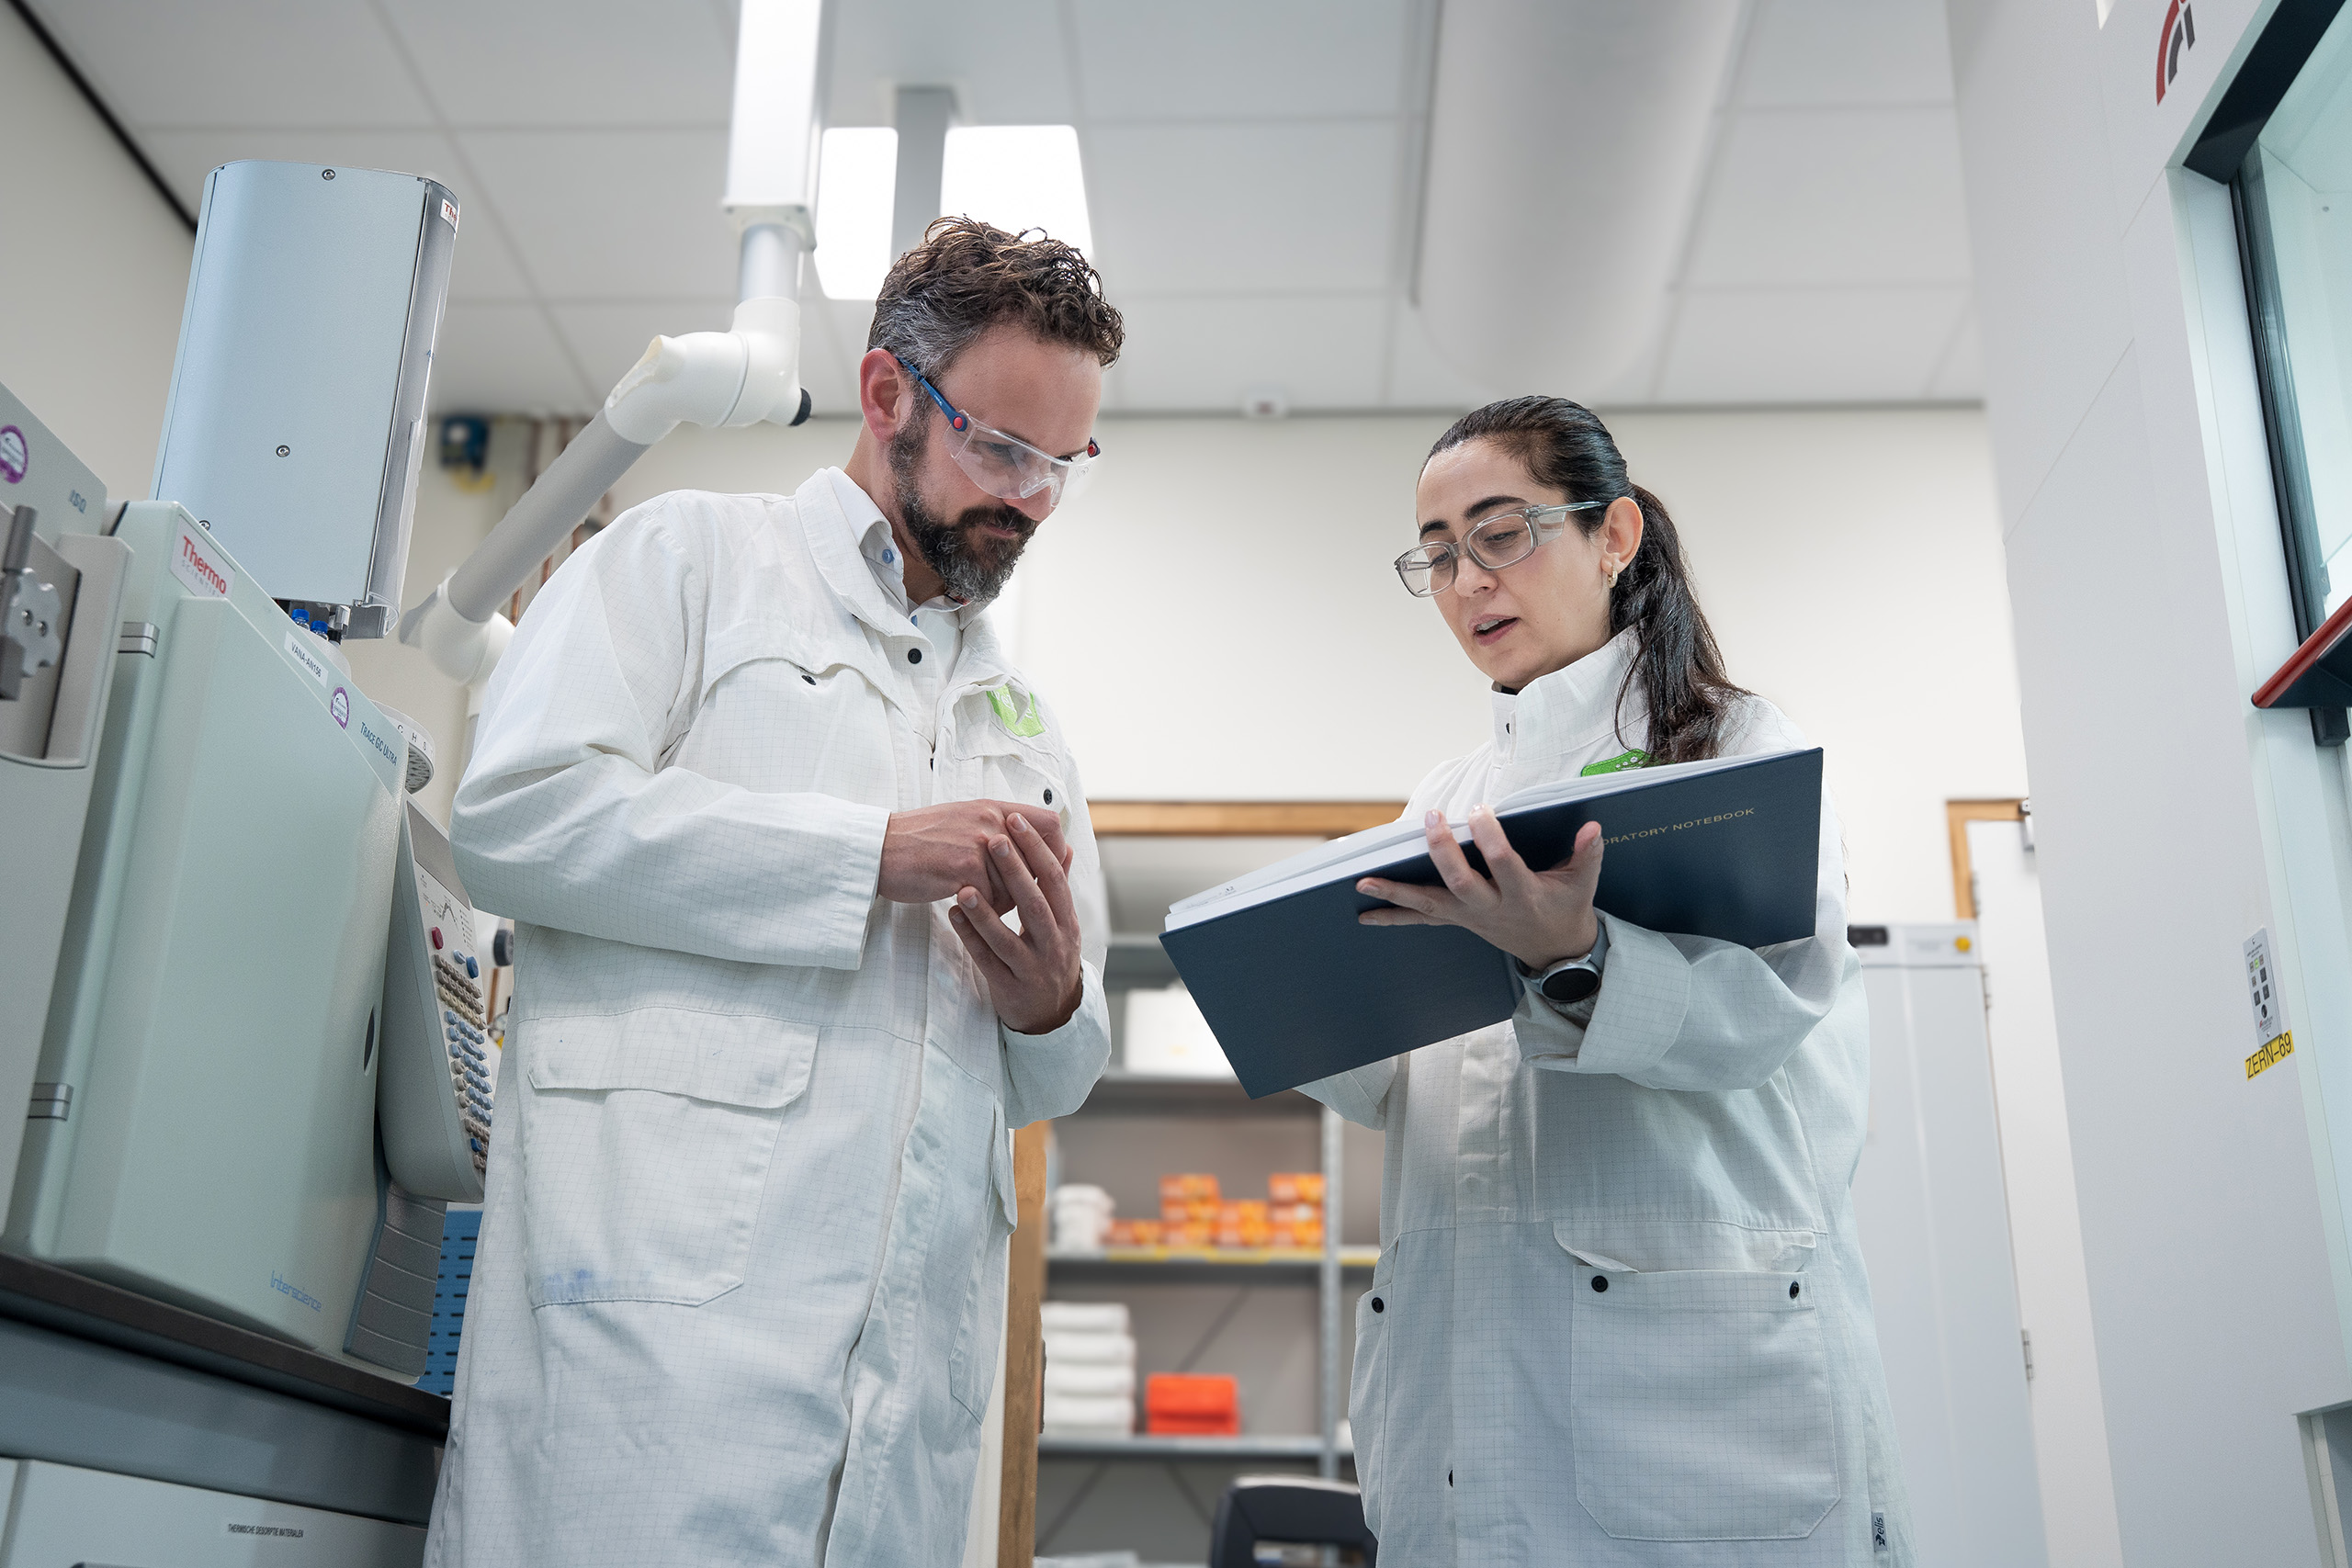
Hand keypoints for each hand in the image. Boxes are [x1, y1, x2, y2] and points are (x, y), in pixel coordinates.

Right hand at [879, 800, 1071, 909]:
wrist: (880, 848)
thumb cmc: (920, 839)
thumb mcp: (964, 819)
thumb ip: (998, 827)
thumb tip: (1034, 842)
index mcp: (993, 808)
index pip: (1049, 824)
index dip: (1055, 851)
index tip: (1045, 870)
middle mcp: (991, 821)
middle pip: (1036, 862)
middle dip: (1028, 886)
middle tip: (1010, 895)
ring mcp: (978, 843)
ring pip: (1015, 886)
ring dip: (1001, 901)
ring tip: (977, 896)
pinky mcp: (964, 867)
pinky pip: (993, 900)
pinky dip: (982, 909)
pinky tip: (963, 901)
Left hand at [947, 815, 1085, 1033]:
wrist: (1052, 1013)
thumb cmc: (1050, 957)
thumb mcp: (1061, 923)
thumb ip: (1057, 888)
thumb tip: (1064, 846)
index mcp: (1066, 921)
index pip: (1054, 879)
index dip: (1036, 849)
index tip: (1015, 821)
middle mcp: (1054, 944)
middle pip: (1035, 904)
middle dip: (1015, 871)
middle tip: (994, 840)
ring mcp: (1033, 968)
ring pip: (1009, 937)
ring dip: (986, 911)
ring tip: (965, 886)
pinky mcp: (1011, 987)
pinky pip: (988, 961)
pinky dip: (971, 938)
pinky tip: (954, 916)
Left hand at [1356, 807, 1604, 970]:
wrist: (1556, 951)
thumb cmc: (1567, 908)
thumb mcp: (1583, 883)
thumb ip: (1587, 854)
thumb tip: (1592, 826)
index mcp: (1522, 895)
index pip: (1502, 863)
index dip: (1491, 837)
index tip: (1480, 809)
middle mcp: (1491, 908)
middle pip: (1459, 883)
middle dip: (1442, 852)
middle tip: (1430, 820)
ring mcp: (1470, 918)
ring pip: (1428, 905)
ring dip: (1395, 893)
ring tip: (1363, 881)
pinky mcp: (1457, 921)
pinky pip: (1421, 919)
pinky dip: (1393, 915)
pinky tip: (1365, 914)